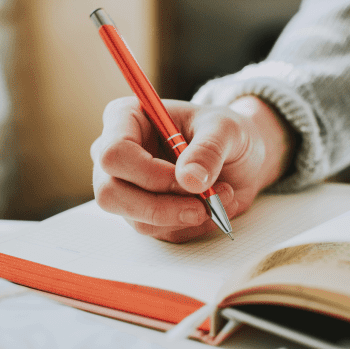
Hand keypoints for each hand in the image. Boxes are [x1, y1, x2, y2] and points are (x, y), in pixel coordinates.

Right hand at [90, 96, 294, 242]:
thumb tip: (190, 180)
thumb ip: (208, 150)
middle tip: (202, 205)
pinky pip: (159, 232)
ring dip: (184, 216)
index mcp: (125, 118)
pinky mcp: (142, 213)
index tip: (188, 179)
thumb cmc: (224, 132)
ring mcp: (125, 187)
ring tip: (220, 196)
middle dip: (160, 206)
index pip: (114, 153)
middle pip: (110, 193)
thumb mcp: (226, 129)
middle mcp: (116, 155)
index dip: (148, 173)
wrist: (239, 156)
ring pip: (136, 219)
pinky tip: (212, 205)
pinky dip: (191, 225)